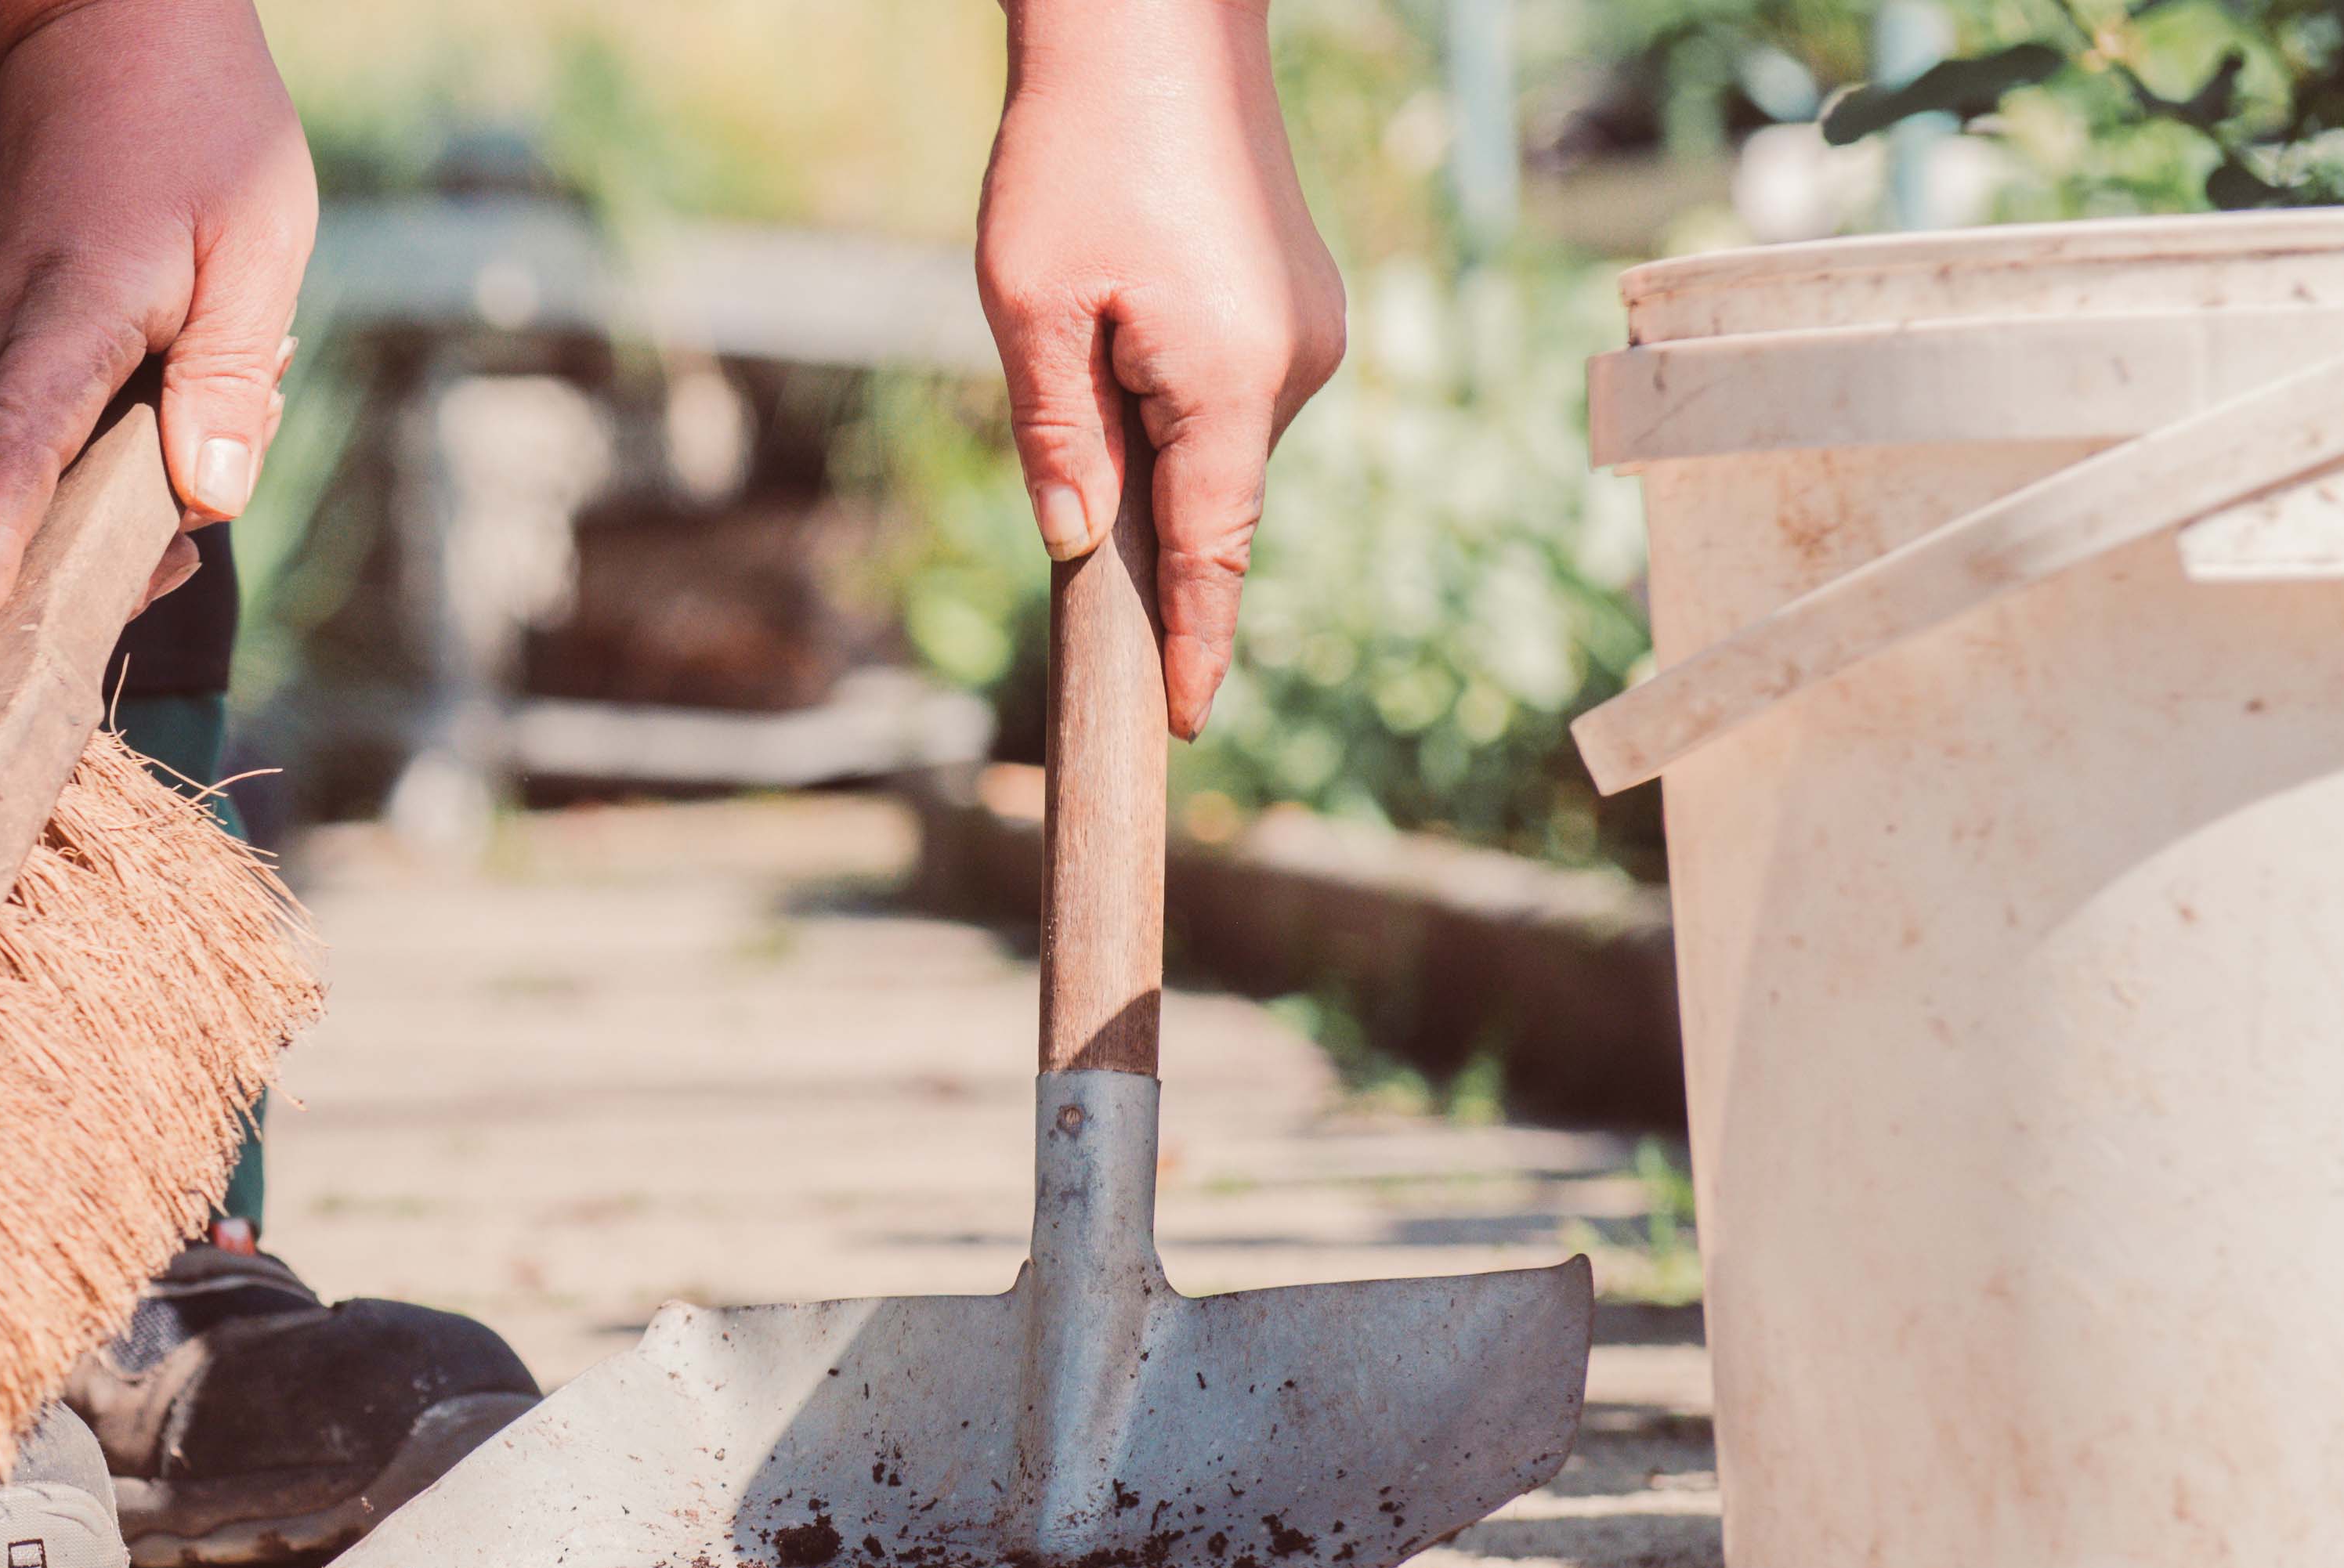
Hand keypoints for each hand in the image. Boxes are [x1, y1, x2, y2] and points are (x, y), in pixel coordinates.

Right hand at [0, 0, 312, 644]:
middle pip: (18, 498)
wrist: (110, 29)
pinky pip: (48, 440)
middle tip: (186, 553)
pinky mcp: (12, 349)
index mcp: (68, 317)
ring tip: (209, 437)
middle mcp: (7, 343)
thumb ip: (231, 378)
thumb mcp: (257, 247)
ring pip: (37, 477)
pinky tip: (184, 422)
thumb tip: (209, 499)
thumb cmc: (200, 129)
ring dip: (119, 505)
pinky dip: (110, 463)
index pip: (10, 451)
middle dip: (94, 561)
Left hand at [976, 0, 1344, 736]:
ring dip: (1149, 432)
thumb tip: (1077, 545)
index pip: (1216, 555)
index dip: (1194, 646)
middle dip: (1140, 512)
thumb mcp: (1031, 307)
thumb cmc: (1076, 158)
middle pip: (1211, 498)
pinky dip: (1175, 393)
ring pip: (1217, 441)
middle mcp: (1298, 369)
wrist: (1155, 30)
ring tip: (1088, 327)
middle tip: (1064, 442)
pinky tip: (1127, 318)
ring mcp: (1312, 334)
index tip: (1180, 723)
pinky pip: (1231, 391)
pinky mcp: (1304, 306)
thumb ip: (1056, 436)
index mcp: (1232, 383)